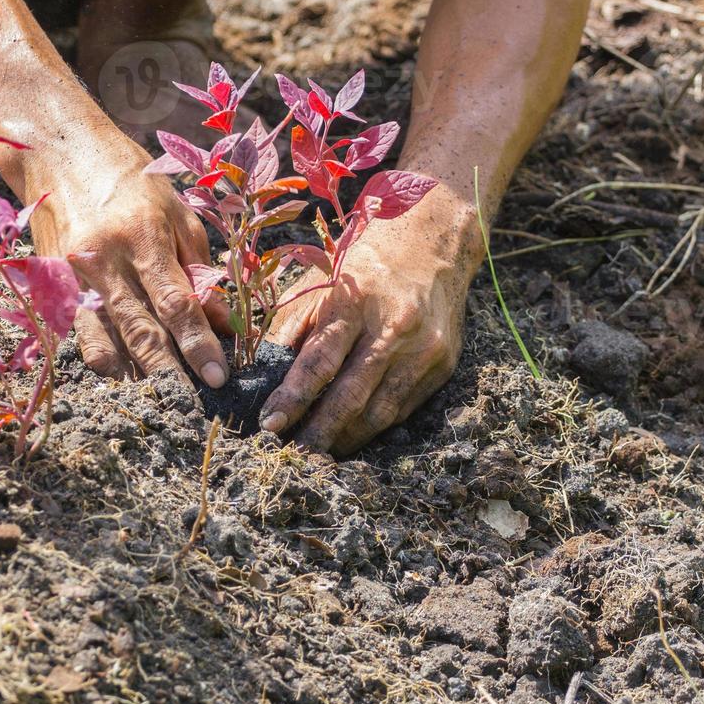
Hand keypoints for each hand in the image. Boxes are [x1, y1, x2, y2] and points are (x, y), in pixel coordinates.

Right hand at [25, 135, 227, 386]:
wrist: (60, 156)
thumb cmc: (132, 184)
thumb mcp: (177, 215)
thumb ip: (198, 270)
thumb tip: (222, 323)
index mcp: (142, 236)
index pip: (176, 303)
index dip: (198, 344)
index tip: (218, 376)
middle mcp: (103, 259)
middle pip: (140, 329)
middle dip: (170, 371)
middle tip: (195, 405)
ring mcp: (71, 276)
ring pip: (103, 339)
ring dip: (132, 375)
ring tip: (159, 403)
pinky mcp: (50, 285)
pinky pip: (77, 332)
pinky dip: (99, 358)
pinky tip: (121, 379)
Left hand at [259, 216, 476, 455]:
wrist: (432, 246)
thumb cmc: (362, 269)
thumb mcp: (320, 285)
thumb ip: (291, 329)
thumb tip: (261, 378)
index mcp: (355, 302)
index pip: (319, 360)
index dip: (293, 397)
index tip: (269, 424)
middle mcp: (394, 328)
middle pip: (351, 395)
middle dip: (318, 432)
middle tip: (290, 456)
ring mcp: (423, 350)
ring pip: (380, 412)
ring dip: (345, 438)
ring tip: (317, 453)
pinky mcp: (442, 366)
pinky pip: (402, 409)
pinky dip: (373, 428)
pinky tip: (349, 436)